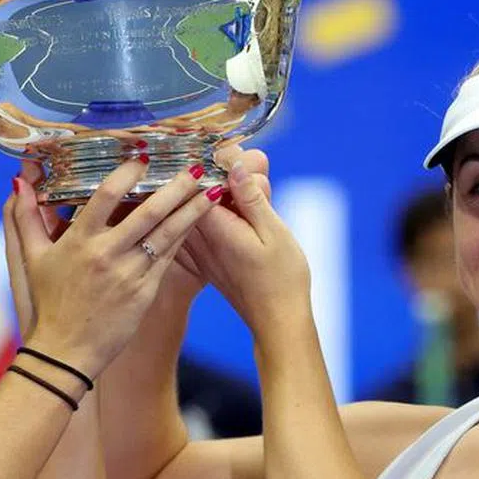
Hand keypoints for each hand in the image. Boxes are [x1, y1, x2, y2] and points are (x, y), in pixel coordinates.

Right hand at [8, 159, 221, 377]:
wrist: (65, 351)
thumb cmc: (48, 302)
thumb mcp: (31, 257)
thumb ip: (24, 216)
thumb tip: (20, 180)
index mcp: (78, 241)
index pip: (106, 195)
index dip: (127, 173)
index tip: (143, 156)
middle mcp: (106, 254)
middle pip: (148, 213)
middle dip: (176, 187)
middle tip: (196, 167)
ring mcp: (129, 274)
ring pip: (167, 234)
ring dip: (192, 210)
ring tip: (212, 189)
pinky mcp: (145, 292)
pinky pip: (169, 258)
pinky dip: (185, 236)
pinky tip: (200, 220)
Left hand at [186, 151, 310, 337]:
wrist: (278, 321)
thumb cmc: (281, 279)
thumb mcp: (273, 231)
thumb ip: (250, 197)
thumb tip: (233, 164)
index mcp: (211, 228)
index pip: (198, 180)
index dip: (220, 162)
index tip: (242, 157)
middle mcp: (197, 238)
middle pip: (196, 191)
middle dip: (224, 176)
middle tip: (259, 177)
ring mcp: (198, 250)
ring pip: (199, 207)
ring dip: (224, 193)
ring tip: (256, 192)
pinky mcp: (205, 257)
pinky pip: (202, 224)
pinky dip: (221, 211)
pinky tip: (245, 211)